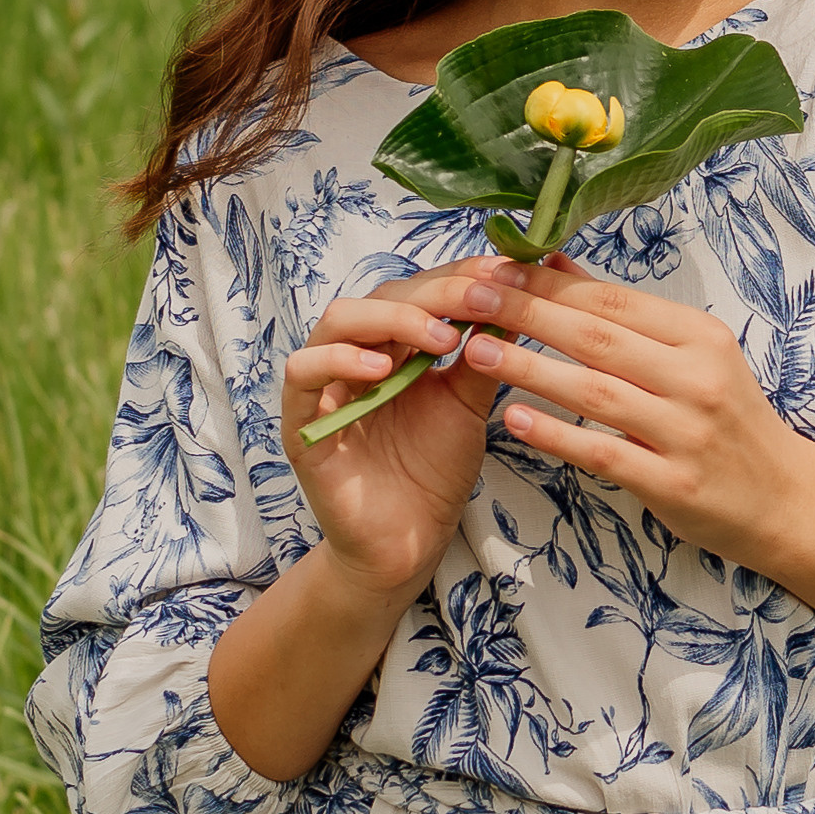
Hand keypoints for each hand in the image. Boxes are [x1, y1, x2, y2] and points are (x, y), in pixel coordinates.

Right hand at [282, 256, 508, 596]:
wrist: (409, 541)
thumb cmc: (433, 471)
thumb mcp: (467, 405)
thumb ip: (481, 356)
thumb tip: (513, 299)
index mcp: (394, 344)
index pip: (420, 290)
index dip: (459, 276)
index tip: (505, 273)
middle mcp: (356, 353)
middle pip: (384, 297)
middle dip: (437, 292)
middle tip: (482, 298)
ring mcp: (324, 384)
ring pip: (339, 322)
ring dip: (393, 320)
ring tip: (441, 338)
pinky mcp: (301, 420)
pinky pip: (303, 373)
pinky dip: (338, 361)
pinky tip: (382, 371)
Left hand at [456, 253, 806, 560]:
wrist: (785, 498)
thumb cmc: (727, 420)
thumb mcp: (691, 355)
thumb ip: (623, 315)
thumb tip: (554, 264)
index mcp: (700, 336)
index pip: (613, 301)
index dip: (549, 284)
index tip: (496, 268)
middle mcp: (696, 378)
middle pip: (598, 338)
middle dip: (528, 313)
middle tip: (471, 297)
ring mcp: (686, 432)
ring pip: (595, 391)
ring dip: (531, 368)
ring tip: (477, 351)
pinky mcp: (673, 483)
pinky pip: (604, 453)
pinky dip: (557, 435)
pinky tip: (514, 420)